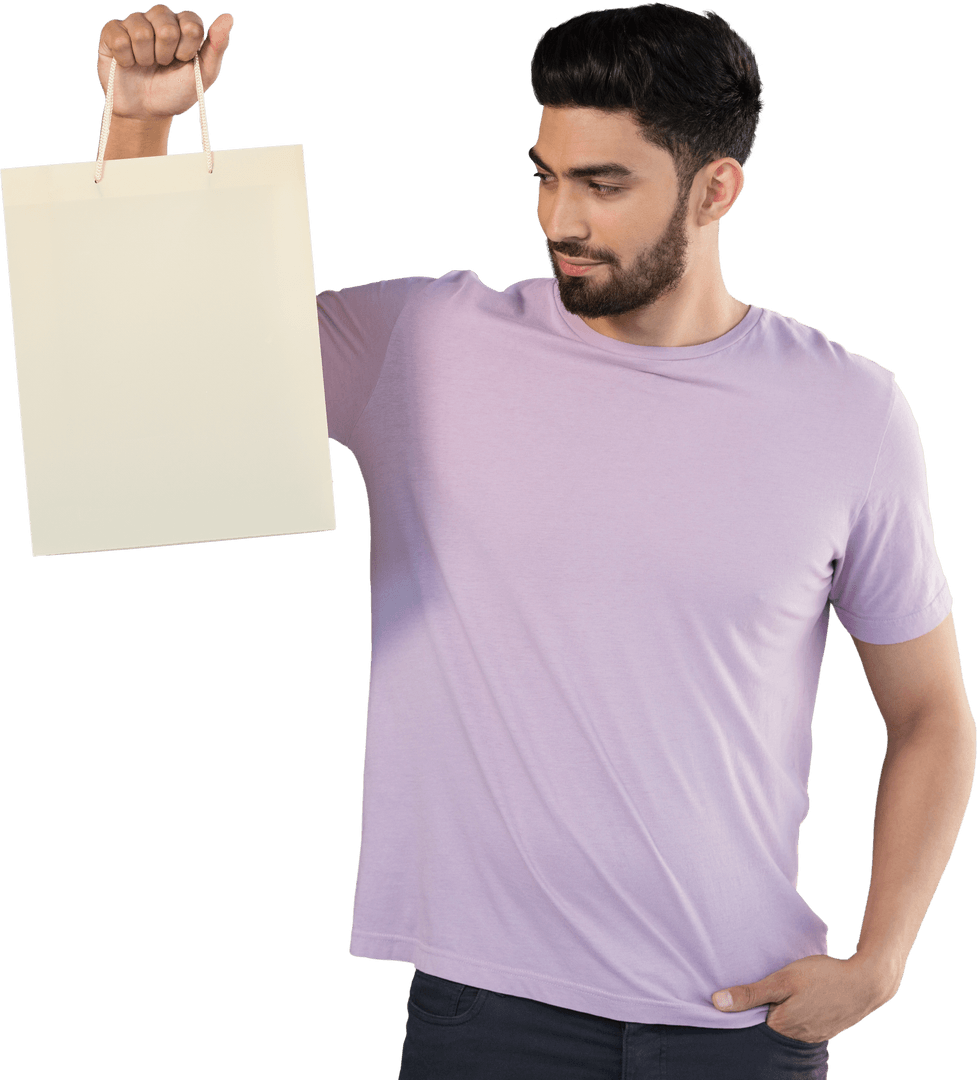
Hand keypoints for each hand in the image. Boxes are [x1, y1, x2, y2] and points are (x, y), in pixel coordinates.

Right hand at [97, 6, 233, 120]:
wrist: (147, 112)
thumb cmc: (176, 92)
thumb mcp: (203, 75)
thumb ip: (216, 47)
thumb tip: (228, 17)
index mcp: (183, 26)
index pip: (191, 23)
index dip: (188, 48)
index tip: (183, 61)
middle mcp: (159, 19)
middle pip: (166, 26)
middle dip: (166, 55)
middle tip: (163, 65)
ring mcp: (135, 23)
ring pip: (141, 30)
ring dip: (145, 58)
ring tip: (146, 66)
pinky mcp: (112, 32)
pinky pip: (119, 37)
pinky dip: (126, 59)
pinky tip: (128, 64)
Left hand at [711, 954, 898, 1043]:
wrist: (867, 981)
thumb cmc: (823, 977)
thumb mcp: (783, 980)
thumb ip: (751, 993)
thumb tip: (717, 1003)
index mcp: (783, 1027)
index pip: (752, 1025)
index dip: (742, 1010)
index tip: (735, 996)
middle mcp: (797, 1038)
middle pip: (769, 1027)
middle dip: (760, 1012)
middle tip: (757, 990)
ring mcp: (813, 1035)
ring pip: (786, 1026)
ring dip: (779, 1011)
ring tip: (778, 993)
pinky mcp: (825, 1029)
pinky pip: (802, 1025)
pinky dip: (795, 1013)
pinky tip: (798, 999)